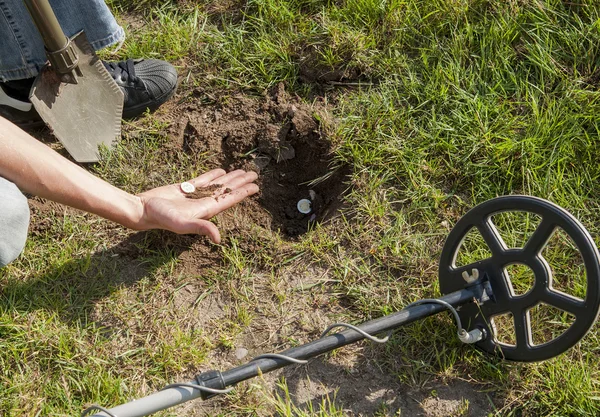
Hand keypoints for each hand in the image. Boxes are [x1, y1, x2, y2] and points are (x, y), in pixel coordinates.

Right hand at [136, 169, 258, 242]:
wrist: (142, 209)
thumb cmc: (161, 218)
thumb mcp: (182, 224)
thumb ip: (201, 228)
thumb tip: (219, 239)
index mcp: (206, 210)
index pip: (229, 199)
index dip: (243, 193)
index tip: (256, 186)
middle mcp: (203, 203)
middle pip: (227, 191)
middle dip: (241, 183)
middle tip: (254, 174)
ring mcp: (194, 196)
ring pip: (217, 184)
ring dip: (230, 178)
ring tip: (242, 171)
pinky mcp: (184, 189)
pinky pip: (202, 181)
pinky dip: (213, 175)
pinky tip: (221, 171)